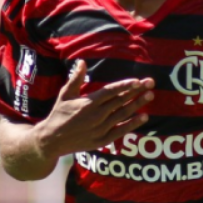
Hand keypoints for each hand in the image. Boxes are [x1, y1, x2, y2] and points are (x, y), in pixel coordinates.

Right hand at [35, 60, 154, 158]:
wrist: (52, 140)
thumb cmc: (59, 114)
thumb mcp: (65, 94)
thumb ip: (76, 78)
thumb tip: (82, 62)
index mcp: (88, 102)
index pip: (110, 91)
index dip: (125, 86)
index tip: (137, 81)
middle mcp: (96, 115)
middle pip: (120, 101)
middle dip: (137, 91)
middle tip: (151, 83)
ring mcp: (100, 128)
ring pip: (123, 114)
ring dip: (137, 105)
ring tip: (150, 96)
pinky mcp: (102, 140)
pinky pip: (121, 131)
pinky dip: (132, 124)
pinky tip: (143, 117)